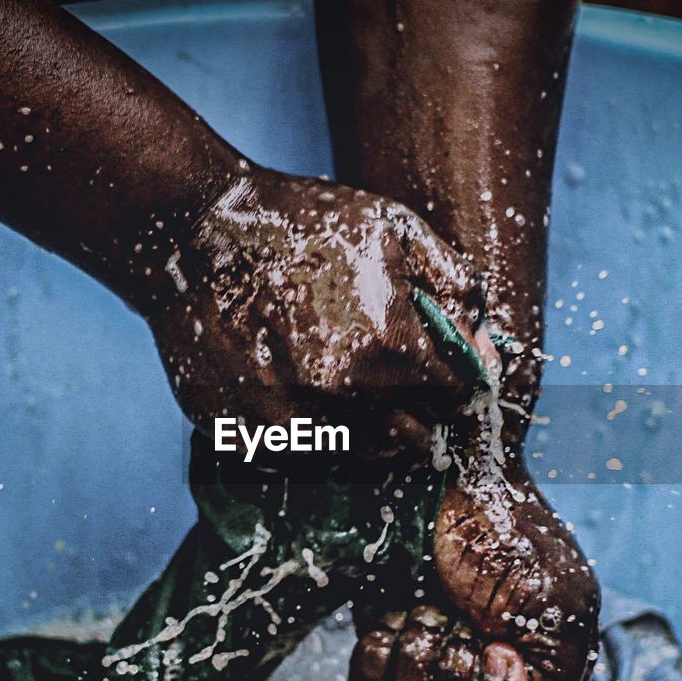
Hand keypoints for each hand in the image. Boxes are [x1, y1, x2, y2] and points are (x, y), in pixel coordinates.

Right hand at [148, 165, 491, 457]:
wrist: (194, 233)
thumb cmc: (300, 223)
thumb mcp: (393, 228)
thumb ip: (453, 284)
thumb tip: (486, 344)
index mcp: (391, 350)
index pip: (458, 397)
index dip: (459, 382)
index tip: (445, 371)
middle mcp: (346, 399)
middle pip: (416, 439)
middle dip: (422, 414)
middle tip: (405, 386)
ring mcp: (293, 422)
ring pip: (362, 456)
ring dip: (372, 431)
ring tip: (356, 389)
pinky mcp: (247, 434)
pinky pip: (304, 456)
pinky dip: (317, 435)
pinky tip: (306, 393)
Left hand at [349, 455, 599, 680]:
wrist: (436, 479)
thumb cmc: (504, 527)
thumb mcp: (554, 595)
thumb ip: (554, 672)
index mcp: (548, 675)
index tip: (494, 653)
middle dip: (454, 677)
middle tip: (456, 619)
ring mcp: (438, 673)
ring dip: (416, 660)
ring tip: (426, 608)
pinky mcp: (389, 656)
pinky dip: (378, 659)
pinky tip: (392, 617)